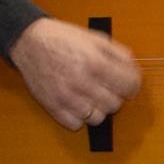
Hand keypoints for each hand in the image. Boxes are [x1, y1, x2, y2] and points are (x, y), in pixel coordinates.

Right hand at [9, 17, 141, 129]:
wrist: (29, 42)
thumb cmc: (63, 39)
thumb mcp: (95, 38)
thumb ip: (119, 54)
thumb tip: (134, 70)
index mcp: (95, 63)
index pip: (129, 86)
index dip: (133, 85)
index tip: (128, 84)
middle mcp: (82, 82)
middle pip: (115, 105)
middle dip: (115, 96)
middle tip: (106, 87)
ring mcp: (66, 98)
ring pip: (98, 119)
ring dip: (98, 108)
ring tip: (91, 95)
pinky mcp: (53, 107)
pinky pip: (76, 125)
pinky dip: (80, 117)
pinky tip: (77, 103)